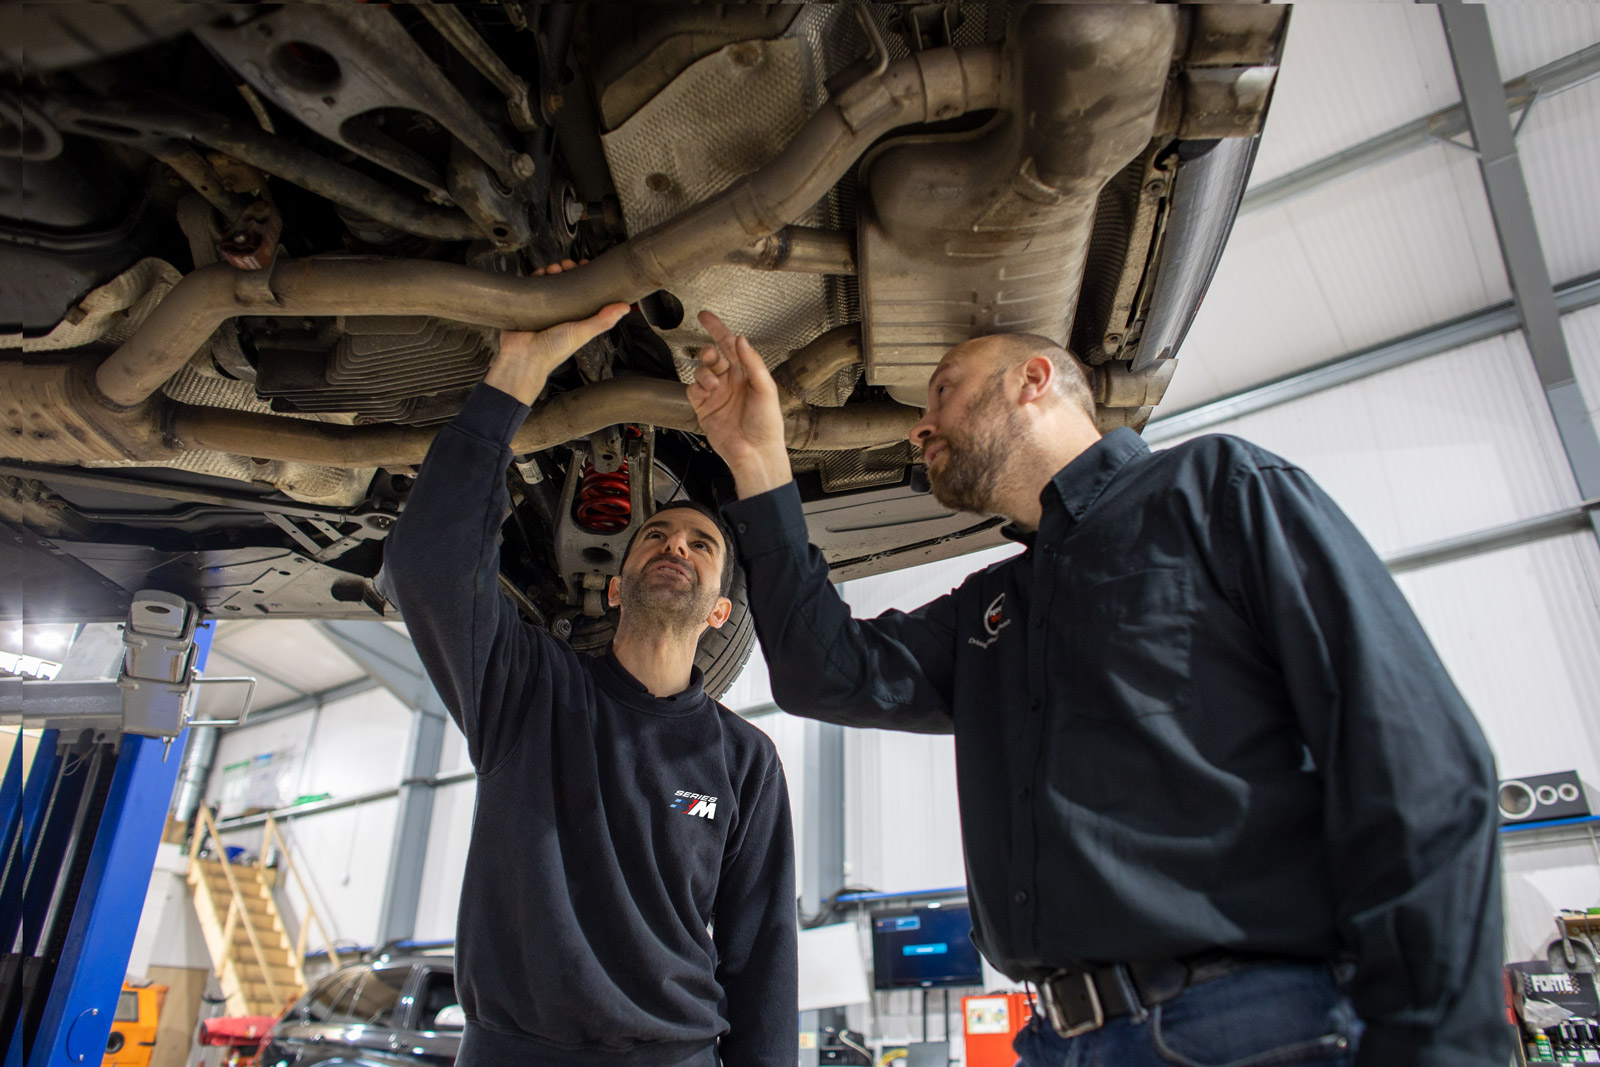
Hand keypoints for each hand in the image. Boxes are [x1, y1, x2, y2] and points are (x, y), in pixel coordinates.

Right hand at [484, 260, 629, 404]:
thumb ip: (602, 321)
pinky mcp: (527, 305)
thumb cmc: (553, 351)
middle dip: (567, 270)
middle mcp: (560, 311)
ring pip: (549, 282)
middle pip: (565, 283)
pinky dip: (535, 277)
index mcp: (576, 317)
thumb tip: (624, 308)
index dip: (585, 277)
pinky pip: (531, 286)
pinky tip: (539, 274)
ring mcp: (543, 307)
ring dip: (552, 271)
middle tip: (567, 266)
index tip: (585, 266)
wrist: (524, 357)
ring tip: (553, 269)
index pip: (584, 292)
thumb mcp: (583, 333)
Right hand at [687, 310, 792, 497]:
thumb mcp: (766, 389)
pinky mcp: (704, 409)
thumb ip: (753, 362)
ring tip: (713, 385)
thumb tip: (741, 340)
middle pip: (713, 356)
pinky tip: (705, 393)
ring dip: (704, 373)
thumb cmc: (767, 425)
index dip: (717, 328)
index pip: (730, 344)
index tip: (705, 316)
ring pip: (701, 371)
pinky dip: (696, 388)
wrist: (756, 453)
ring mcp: (716, 395)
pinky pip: (693, 390)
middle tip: (712, 357)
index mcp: (747, 373)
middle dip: (709, 352)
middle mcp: (731, 382)